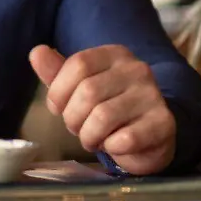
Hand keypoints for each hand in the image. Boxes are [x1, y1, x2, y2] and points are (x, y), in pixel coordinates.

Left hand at [29, 44, 174, 174]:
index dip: (59, 92)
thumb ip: (57, 72)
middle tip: (79, 129)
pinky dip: (112, 148)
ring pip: (102, 117)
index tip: (59, 108)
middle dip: (73, 119)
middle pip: (88, 92)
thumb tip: (37, 52)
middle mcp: (137, 69)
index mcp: (115, 55)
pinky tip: (116, 145)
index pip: (77, 64)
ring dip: (90, 136)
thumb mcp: (78, 88)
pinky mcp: (163, 123)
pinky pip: (125, 139)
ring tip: (95, 138)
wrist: (149, 137)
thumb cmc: (108, 109)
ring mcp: (152, 95)